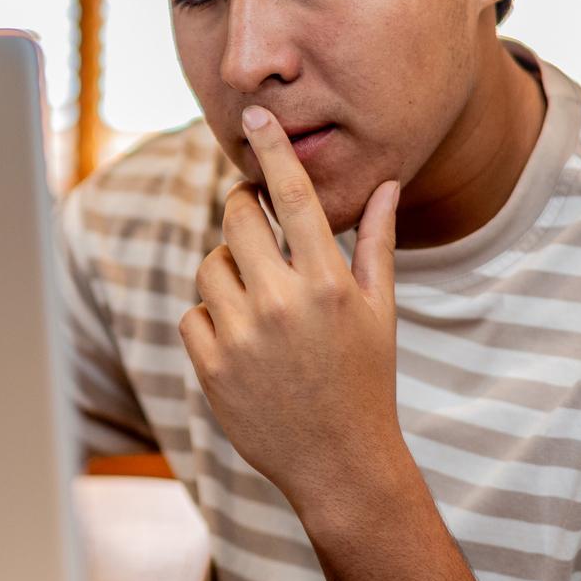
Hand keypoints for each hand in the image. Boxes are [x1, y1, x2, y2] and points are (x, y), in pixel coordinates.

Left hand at [179, 105, 404, 519]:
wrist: (339, 464)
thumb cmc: (366, 380)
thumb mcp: (381, 310)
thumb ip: (376, 242)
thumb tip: (386, 183)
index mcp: (329, 283)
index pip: (296, 196)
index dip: (273, 150)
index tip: (255, 116)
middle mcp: (283, 304)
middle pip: (238, 219)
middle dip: (242, 208)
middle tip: (254, 217)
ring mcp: (243, 337)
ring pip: (210, 264)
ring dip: (227, 268)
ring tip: (256, 294)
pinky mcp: (212, 367)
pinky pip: (194, 313)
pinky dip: (211, 316)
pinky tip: (241, 338)